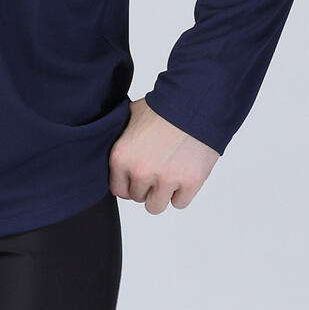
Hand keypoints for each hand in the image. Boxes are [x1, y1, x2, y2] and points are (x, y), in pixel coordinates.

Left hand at [108, 97, 219, 212]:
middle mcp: (140, 171)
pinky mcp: (189, 183)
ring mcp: (165, 179)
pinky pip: (179, 203)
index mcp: (120, 157)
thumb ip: (120, 141)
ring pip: (155, 206)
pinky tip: (182, 174)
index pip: (118, 190)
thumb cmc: (160, 108)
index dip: (128, 183)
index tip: (136, 175)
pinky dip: (182, 193)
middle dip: (146, 186)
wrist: (192, 103)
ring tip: (167, 174)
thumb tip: (116, 153)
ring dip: (161, 194)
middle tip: (156, 168)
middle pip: (137, 197)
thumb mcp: (129, 119)